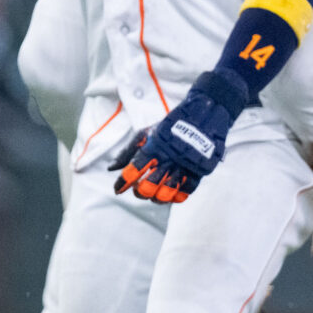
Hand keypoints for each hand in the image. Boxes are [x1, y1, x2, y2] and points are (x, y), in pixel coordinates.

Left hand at [109, 75, 236, 203]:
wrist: (202, 115)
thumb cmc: (168, 126)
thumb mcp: (146, 133)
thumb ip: (128, 151)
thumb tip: (110, 168)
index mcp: (153, 147)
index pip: (133, 170)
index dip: (122, 183)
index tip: (118, 189)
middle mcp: (168, 158)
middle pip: (148, 187)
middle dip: (140, 192)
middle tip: (138, 189)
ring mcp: (184, 165)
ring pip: (166, 193)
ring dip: (156, 198)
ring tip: (153, 194)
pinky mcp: (199, 170)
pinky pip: (185, 192)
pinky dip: (175, 197)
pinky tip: (170, 193)